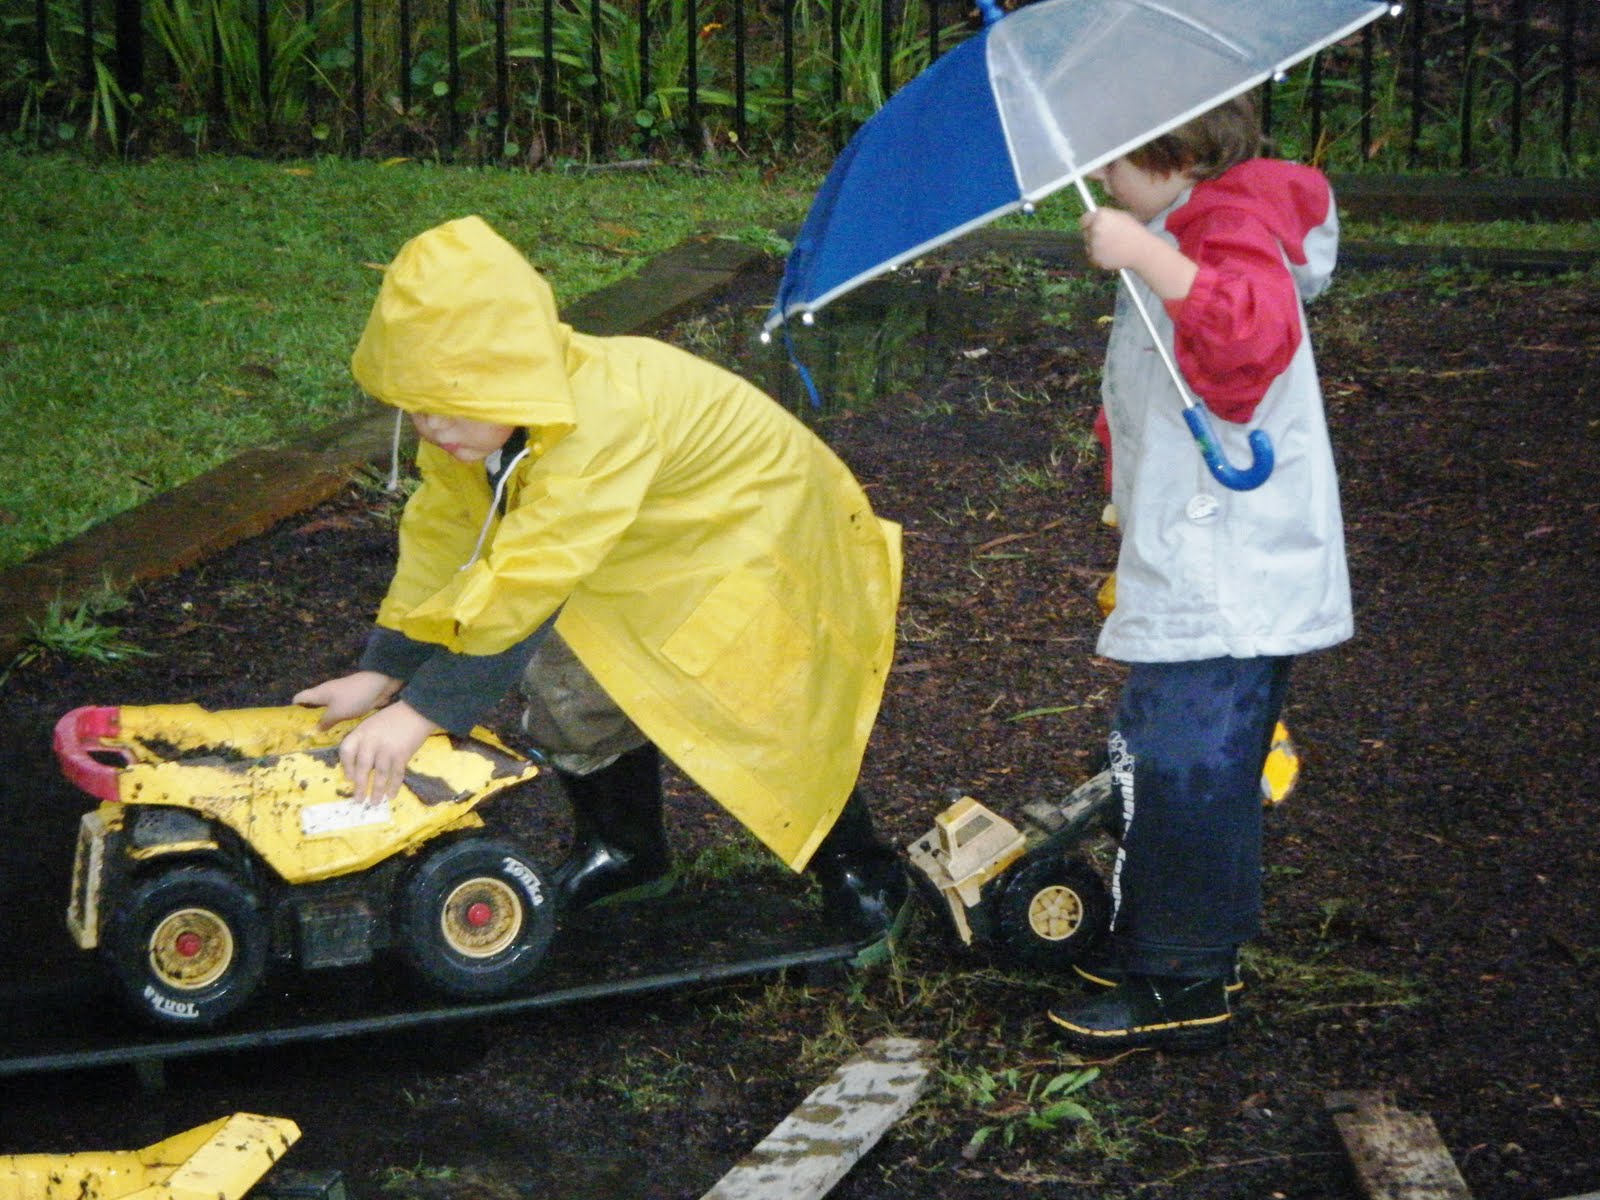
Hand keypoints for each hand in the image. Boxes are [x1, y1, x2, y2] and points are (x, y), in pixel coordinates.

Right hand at [294, 671, 401, 729]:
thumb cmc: (354, 697)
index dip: (293, 709)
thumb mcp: (336, 712)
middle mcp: (326, 694)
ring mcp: (340, 697)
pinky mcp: (352, 702)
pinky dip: (337, 721)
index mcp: (319, 693)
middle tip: (306, 737)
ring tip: (320, 740)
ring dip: (324, 722)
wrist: (379, 685)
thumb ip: (324, 722)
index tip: (291, 724)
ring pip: (327, 711)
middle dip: (309, 720)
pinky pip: (340, 713)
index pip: (299, 699)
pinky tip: (338, 734)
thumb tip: (313, 730)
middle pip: (312, 706)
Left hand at [337, 701, 441, 803]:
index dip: (346, 766)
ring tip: (374, 803)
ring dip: (377, 791)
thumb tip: (358, 766)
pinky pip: (396, 774)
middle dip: (360, 786)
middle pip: (362, 767)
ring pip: (379, 774)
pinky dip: (394, 786)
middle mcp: (372, 741)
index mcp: (362, 732)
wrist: (418, 711)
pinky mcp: (402, 755)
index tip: (350, 778)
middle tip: (358, 800)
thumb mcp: (372, 724)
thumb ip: (364, 740)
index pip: (346, 750)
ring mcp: (387, 749)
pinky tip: (391, 795)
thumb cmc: (394, 718)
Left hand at [1079, 208, 1197, 300]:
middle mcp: (1095, 229)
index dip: (1088, 223)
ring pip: (1088, 246)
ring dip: (1095, 246)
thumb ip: (1104, 217)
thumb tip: (1092, 216)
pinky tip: (1112, 253)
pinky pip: (1093, 256)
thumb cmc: (1133, 231)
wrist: (1141, 250)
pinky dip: (1100, 256)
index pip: (1084, 219)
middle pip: (1085, 233)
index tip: (1090, 227)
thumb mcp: (1120, 216)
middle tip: (1106, 238)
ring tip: (1112, 246)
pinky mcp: (1096, 257)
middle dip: (1092, 235)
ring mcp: (1094, 244)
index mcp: (1101, 216)